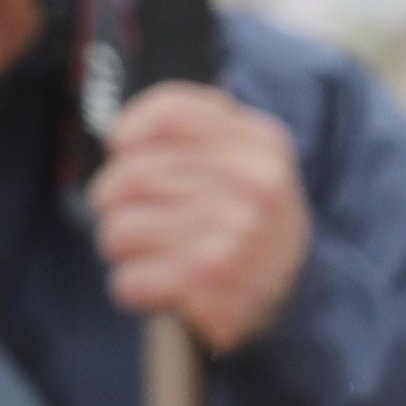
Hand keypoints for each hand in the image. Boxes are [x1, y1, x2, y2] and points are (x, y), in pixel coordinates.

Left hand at [90, 80, 311, 353]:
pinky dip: (132, 284)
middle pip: (130, 175)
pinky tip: (160, 280)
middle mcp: (253, 189)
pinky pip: (128, 281)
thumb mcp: (241, 149)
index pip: (169, 113)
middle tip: (131, 209)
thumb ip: (189, 122)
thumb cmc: (243, 208)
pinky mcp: (213, 291)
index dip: (128, 130)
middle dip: (112, 197)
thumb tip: (120, 135)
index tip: (122, 147)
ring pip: (119, 231)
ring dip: (119, 244)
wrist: (293, 282)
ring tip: (151, 247)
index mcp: (259, 143)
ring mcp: (234, 241)